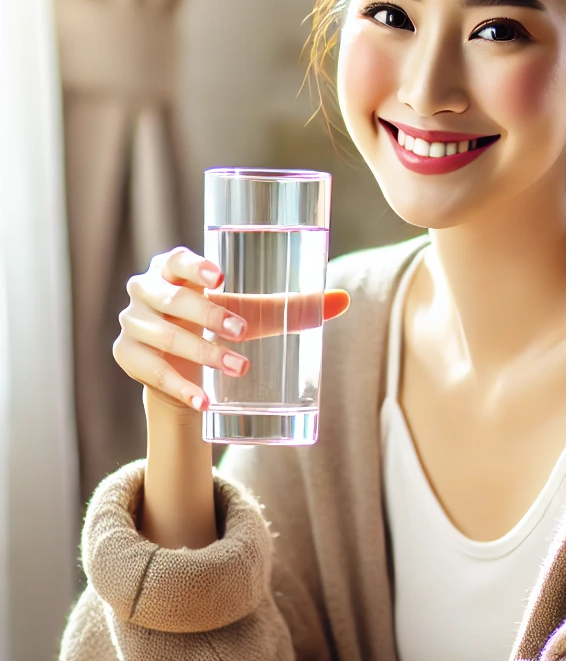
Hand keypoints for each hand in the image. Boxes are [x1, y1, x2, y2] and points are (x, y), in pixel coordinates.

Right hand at [113, 245, 349, 412]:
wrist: (184, 366)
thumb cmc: (221, 324)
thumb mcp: (252, 314)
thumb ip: (292, 307)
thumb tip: (343, 300)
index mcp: (173, 268)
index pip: (176, 259)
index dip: (195, 266)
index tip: (222, 279)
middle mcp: (146, 290)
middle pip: (172, 299)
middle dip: (208, 316)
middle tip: (243, 332)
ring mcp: (133, 324)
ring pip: (165, 337)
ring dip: (203, 354)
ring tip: (239, 368)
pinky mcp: (127, 356)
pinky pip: (152, 371)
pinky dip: (181, 388)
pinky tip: (204, 401)